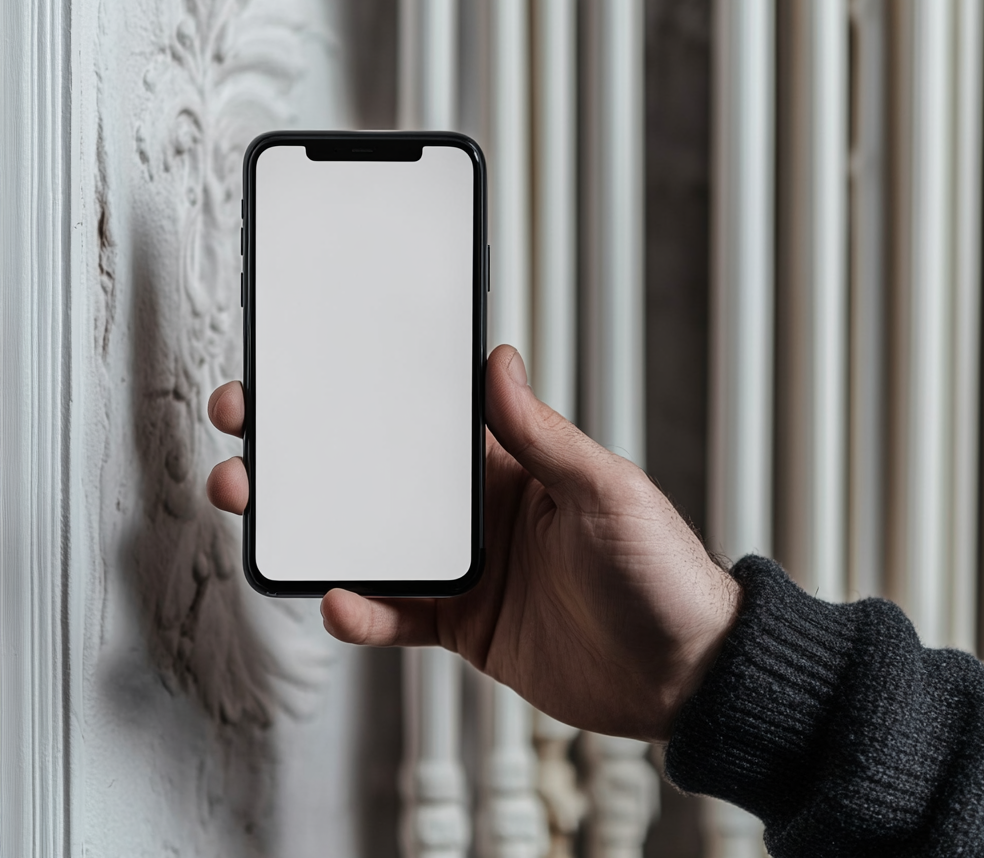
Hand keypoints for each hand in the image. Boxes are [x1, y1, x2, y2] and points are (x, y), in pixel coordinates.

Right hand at [207, 344, 739, 741]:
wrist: (683, 672)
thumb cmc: (662, 570)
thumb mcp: (606, 490)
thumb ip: (544, 434)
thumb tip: (498, 361)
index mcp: (508, 466)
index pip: (420, 422)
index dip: (364, 396)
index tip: (308, 370)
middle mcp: (475, 512)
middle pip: (373, 477)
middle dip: (308, 456)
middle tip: (250, 435)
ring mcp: (465, 569)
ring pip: (369, 545)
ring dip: (313, 531)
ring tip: (259, 513)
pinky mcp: (462, 624)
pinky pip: (397, 615)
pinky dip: (363, 611)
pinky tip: (338, 602)